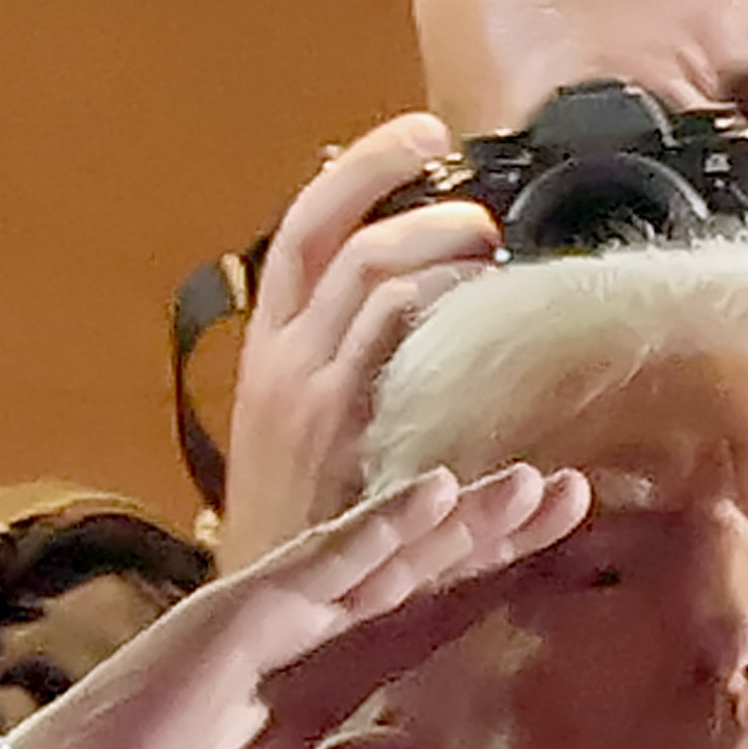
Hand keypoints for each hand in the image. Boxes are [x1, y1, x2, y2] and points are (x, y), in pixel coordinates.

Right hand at [7, 462, 598, 748]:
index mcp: (319, 681)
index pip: (425, 623)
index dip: (492, 590)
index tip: (562, 561)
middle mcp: (301, 632)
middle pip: (420, 576)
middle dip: (496, 538)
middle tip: (577, 495)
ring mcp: (270, 614)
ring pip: (387, 556)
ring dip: (460, 519)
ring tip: (536, 485)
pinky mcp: (240, 614)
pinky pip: (324, 564)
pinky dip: (382, 528)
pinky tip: (439, 493)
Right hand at [215, 116, 501, 561]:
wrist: (258, 613)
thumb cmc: (302, 537)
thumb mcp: (311, 441)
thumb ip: (353, 378)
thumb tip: (416, 326)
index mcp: (270, 349)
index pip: (306, 228)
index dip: (362, 168)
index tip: (424, 136)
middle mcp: (278, 354)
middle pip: (330, 228)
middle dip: (393, 176)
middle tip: (462, 173)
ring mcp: (304, 385)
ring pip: (368, 270)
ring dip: (435, 240)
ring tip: (489, 243)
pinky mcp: (335, 425)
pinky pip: (386, 334)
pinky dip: (434, 302)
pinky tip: (482, 305)